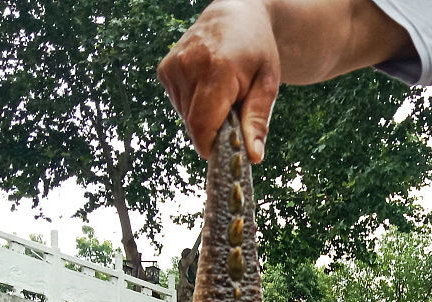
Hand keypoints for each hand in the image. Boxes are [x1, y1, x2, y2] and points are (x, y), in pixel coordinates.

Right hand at [157, 0, 280, 161]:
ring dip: (204, 117)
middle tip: (234, 112)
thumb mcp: (268, 85)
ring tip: (222, 95)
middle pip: (194, 125)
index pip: (202, 126)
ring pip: (185, 117)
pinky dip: (194, 105)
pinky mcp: (164, 69)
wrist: (237, 15)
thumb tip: (253, 156)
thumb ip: (257, 121)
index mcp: (216, 70)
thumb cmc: (257, 51)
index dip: (212, 147)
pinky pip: (179, 105)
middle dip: (213, 130)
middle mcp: (188, 66)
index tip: (228, 150)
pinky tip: (207, 87)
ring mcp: (173, 66)